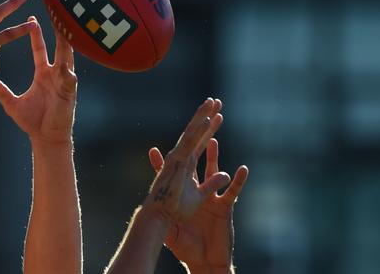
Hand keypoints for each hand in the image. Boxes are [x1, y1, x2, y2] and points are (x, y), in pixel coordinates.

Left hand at [0, 17, 76, 144]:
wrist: (46, 138)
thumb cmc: (33, 121)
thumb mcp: (12, 103)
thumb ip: (0, 89)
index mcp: (43, 73)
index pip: (39, 48)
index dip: (35, 34)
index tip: (32, 18)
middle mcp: (55, 74)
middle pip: (57, 48)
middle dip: (56, 31)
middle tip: (56, 13)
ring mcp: (63, 83)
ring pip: (67, 60)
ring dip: (67, 46)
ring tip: (67, 32)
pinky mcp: (68, 94)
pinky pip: (69, 82)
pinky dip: (68, 75)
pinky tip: (68, 68)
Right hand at [141, 98, 229, 225]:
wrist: (160, 216)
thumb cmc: (176, 209)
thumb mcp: (200, 195)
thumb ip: (212, 184)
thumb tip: (226, 174)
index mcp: (187, 163)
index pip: (201, 141)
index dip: (210, 127)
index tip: (218, 114)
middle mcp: (182, 156)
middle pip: (197, 132)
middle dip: (206, 115)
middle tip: (215, 100)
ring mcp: (178, 157)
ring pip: (193, 132)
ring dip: (202, 116)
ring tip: (212, 102)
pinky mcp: (177, 162)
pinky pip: (190, 144)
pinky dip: (198, 131)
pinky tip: (206, 119)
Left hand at [150, 139, 247, 271]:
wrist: (203, 259)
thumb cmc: (185, 244)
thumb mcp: (169, 227)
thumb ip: (162, 214)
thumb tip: (147, 207)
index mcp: (185, 193)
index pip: (175, 174)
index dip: (165, 162)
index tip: (153, 149)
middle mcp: (199, 191)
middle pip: (197, 164)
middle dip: (196, 146)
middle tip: (195, 129)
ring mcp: (212, 198)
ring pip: (213, 173)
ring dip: (213, 158)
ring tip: (213, 140)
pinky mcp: (224, 208)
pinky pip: (232, 193)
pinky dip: (237, 181)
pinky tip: (241, 170)